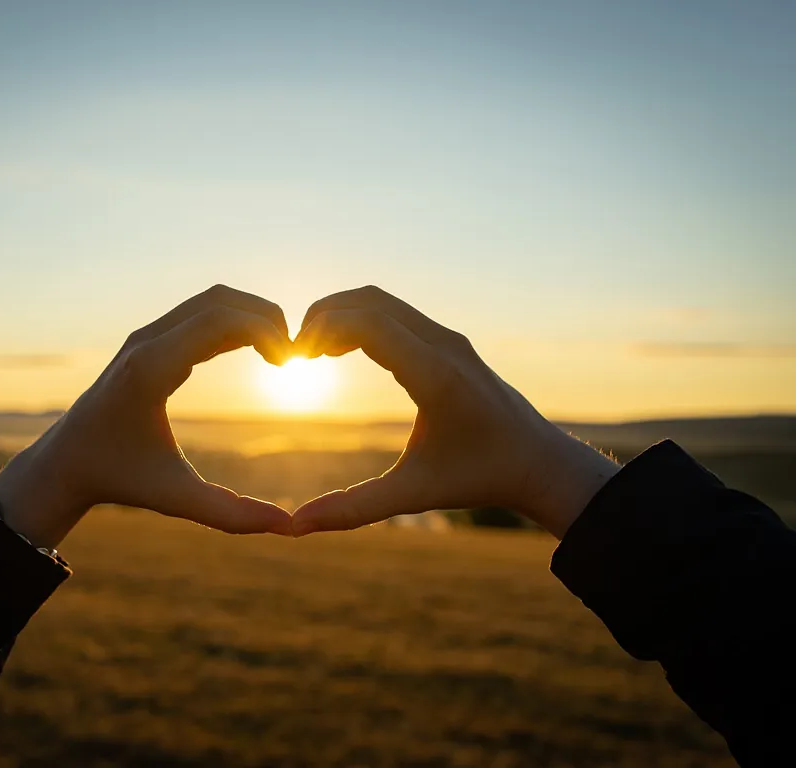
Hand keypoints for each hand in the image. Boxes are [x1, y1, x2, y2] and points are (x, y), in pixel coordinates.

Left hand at [0, 285, 294, 547]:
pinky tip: (258, 352)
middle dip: (266, 317)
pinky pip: (200, 313)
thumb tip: (288, 526)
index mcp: (150, 370)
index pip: (219, 320)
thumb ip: (232, 514)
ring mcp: (145, 336)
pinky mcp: (148, 339)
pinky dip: (235, 322)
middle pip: (220, 300)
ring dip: (252, 316)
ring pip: (211, 301)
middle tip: (294, 355)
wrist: (66, 463)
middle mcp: (146, 342)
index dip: (265, 330)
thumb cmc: (120, 480)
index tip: (292, 362)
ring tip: (281, 355)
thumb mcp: (177, 498)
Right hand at [291, 286, 619, 538]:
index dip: (323, 329)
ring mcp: (450, 339)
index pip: (369, 324)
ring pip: (383, 302)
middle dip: (324, 316)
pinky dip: (362, 321)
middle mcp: (445, 346)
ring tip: (313, 352)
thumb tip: (296, 526)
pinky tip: (341, 352)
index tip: (295, 357)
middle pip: (370, 301)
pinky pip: (397, 314)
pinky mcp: (451, 343)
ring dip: (342, 315)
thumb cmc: (480, 479)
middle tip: (295, 352)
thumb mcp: (414, 495)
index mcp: (436, 377)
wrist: (540, 463)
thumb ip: (354, 509)